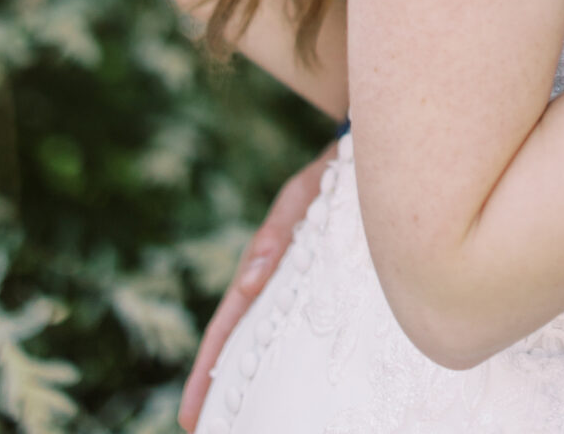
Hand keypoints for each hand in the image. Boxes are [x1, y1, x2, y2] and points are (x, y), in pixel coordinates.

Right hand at [178, 146, 336, 429]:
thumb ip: (276, 231)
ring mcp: (305, 286)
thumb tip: (250, 279)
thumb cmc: (332, 173)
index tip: (191, 412)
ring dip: (255, 380)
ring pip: (274, 340)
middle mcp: (280, 281)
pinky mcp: (334, 286)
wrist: (373, 156)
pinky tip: (298, 389)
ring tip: (240, 422)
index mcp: (266, 263)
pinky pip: (309, 329)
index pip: (230, 323)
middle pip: (243, 342)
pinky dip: (295, 359)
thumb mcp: (303, 194)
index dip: (208, 367)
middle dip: (220, 388)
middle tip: (202, 431)